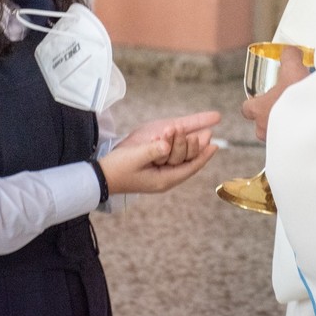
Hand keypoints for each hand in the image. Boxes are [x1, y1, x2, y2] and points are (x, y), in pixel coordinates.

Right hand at [100, 111, 220, 193]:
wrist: (101, 178)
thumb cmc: (117, 169)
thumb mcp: (134, 158)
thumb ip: (152, 151)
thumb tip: (168, 145)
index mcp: (163, 180)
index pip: (189, 168)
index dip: (203, 156)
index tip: (214, 145)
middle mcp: (164, 180)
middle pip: (187, 164)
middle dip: (197, 149)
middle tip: (208, 134)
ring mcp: (159, 178)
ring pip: (181, 162)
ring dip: (190, 149)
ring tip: (202, 136)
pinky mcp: (154, 173)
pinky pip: (173, 162)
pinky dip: (180, 152)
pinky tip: (184, 145)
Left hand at [241, 47, 310, 142]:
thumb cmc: (299, 97)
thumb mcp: (293, 68)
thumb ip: (288, 57)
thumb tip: (289, 51)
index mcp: (258, 109)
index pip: (247, 109)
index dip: (253, 103)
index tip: (263, 99)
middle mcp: (263, 128)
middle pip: (260, 124)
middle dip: (270, 118)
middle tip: (284, 109)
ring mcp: (276, 142)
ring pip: (274, 136)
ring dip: (283, 129)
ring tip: (298, 120)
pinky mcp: (290, 151)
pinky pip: (289, 146)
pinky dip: (295, 139)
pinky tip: (307, 130)